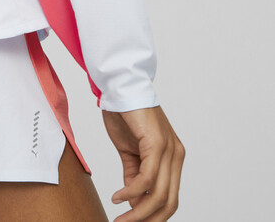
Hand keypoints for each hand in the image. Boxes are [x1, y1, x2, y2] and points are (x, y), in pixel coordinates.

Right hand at [102, 105, 184, 221]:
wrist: (120, 86)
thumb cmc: (125, 114)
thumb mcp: (129, 151)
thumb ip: (134, 174)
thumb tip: (133, 201)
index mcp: (172, 158)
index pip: (169, 198)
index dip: (153, 216)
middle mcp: (176, 156)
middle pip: (168, 202)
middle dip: (146, 220)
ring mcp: (169, 150)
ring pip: (159, 194)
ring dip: (138, 213)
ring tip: (120, 219)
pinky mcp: (156, 143)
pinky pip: (147, 178)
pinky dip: (131, 193)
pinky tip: (118, 197)